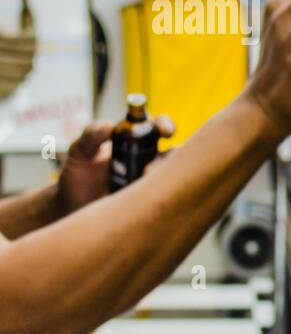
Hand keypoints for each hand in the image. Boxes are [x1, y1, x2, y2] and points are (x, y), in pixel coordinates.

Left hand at [57, 115, 175, 214]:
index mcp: (136, 140)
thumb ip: (90, 136)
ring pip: (174, 176)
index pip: (157, 127)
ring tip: (140, 183)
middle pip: (175, 152)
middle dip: (175, 156)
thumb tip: (108, 125)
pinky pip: (166, 197)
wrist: (72, 208)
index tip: (162, 130)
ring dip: (161, 178)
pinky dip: (159, 197)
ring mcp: (153, 181)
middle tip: (150, 167)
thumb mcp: (79, 152)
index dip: (164, 125)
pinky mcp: (152, 201)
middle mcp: (150, 159)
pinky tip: (140, 200)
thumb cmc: (78, 176)